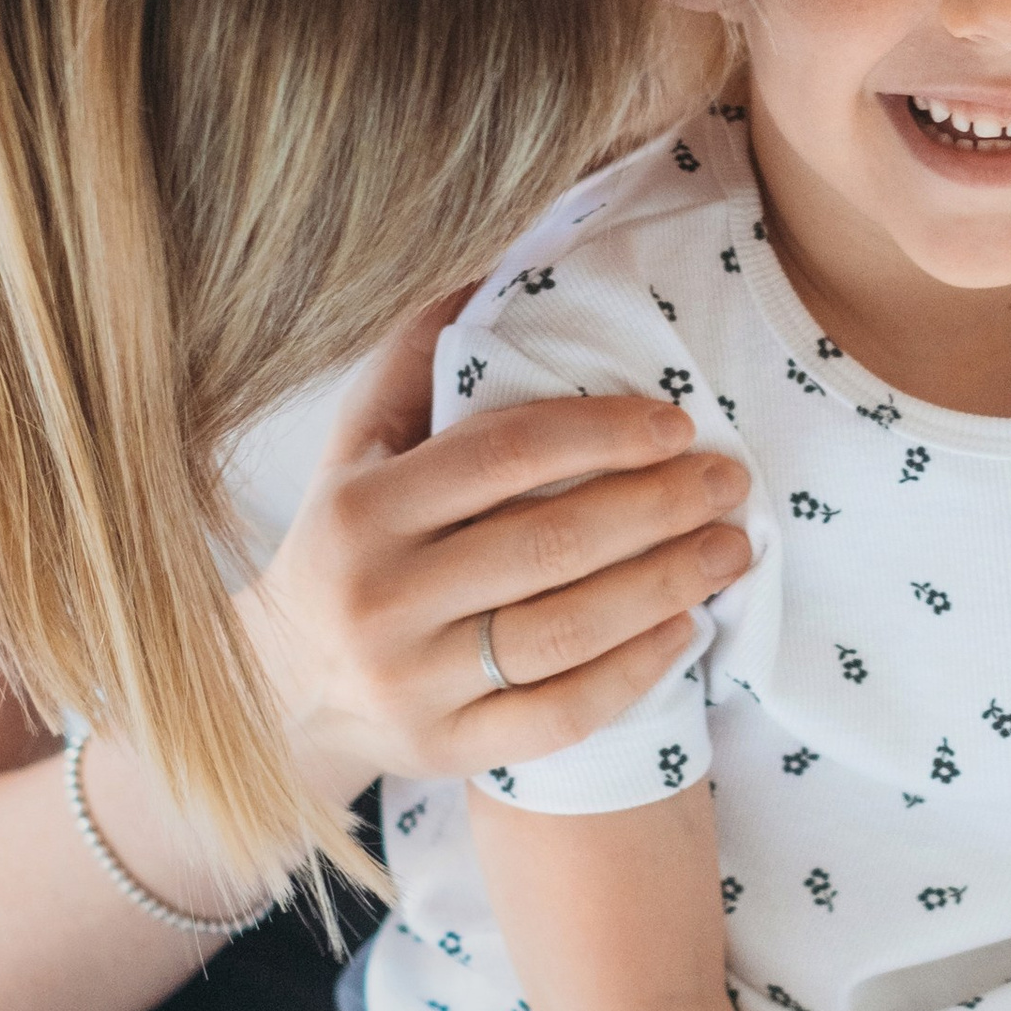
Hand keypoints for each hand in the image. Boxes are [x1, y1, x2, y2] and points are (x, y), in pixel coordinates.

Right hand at [246, 301, 751, 802]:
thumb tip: (489, 261)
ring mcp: (415, 683)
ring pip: (567, 631)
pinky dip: (633, 671)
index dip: (602, 433)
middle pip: (550, 544)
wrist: (280, 689)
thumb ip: (414, 359)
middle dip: (658, 507)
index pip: (503, 455)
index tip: (678, 422)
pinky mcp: (447, 749)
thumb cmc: (340, 544)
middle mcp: (383, 598)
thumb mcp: (353, 448)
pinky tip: (685, 630)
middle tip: (730, 481)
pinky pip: (561, 713)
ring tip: (730, 549)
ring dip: (666, 584)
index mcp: (363, 509)